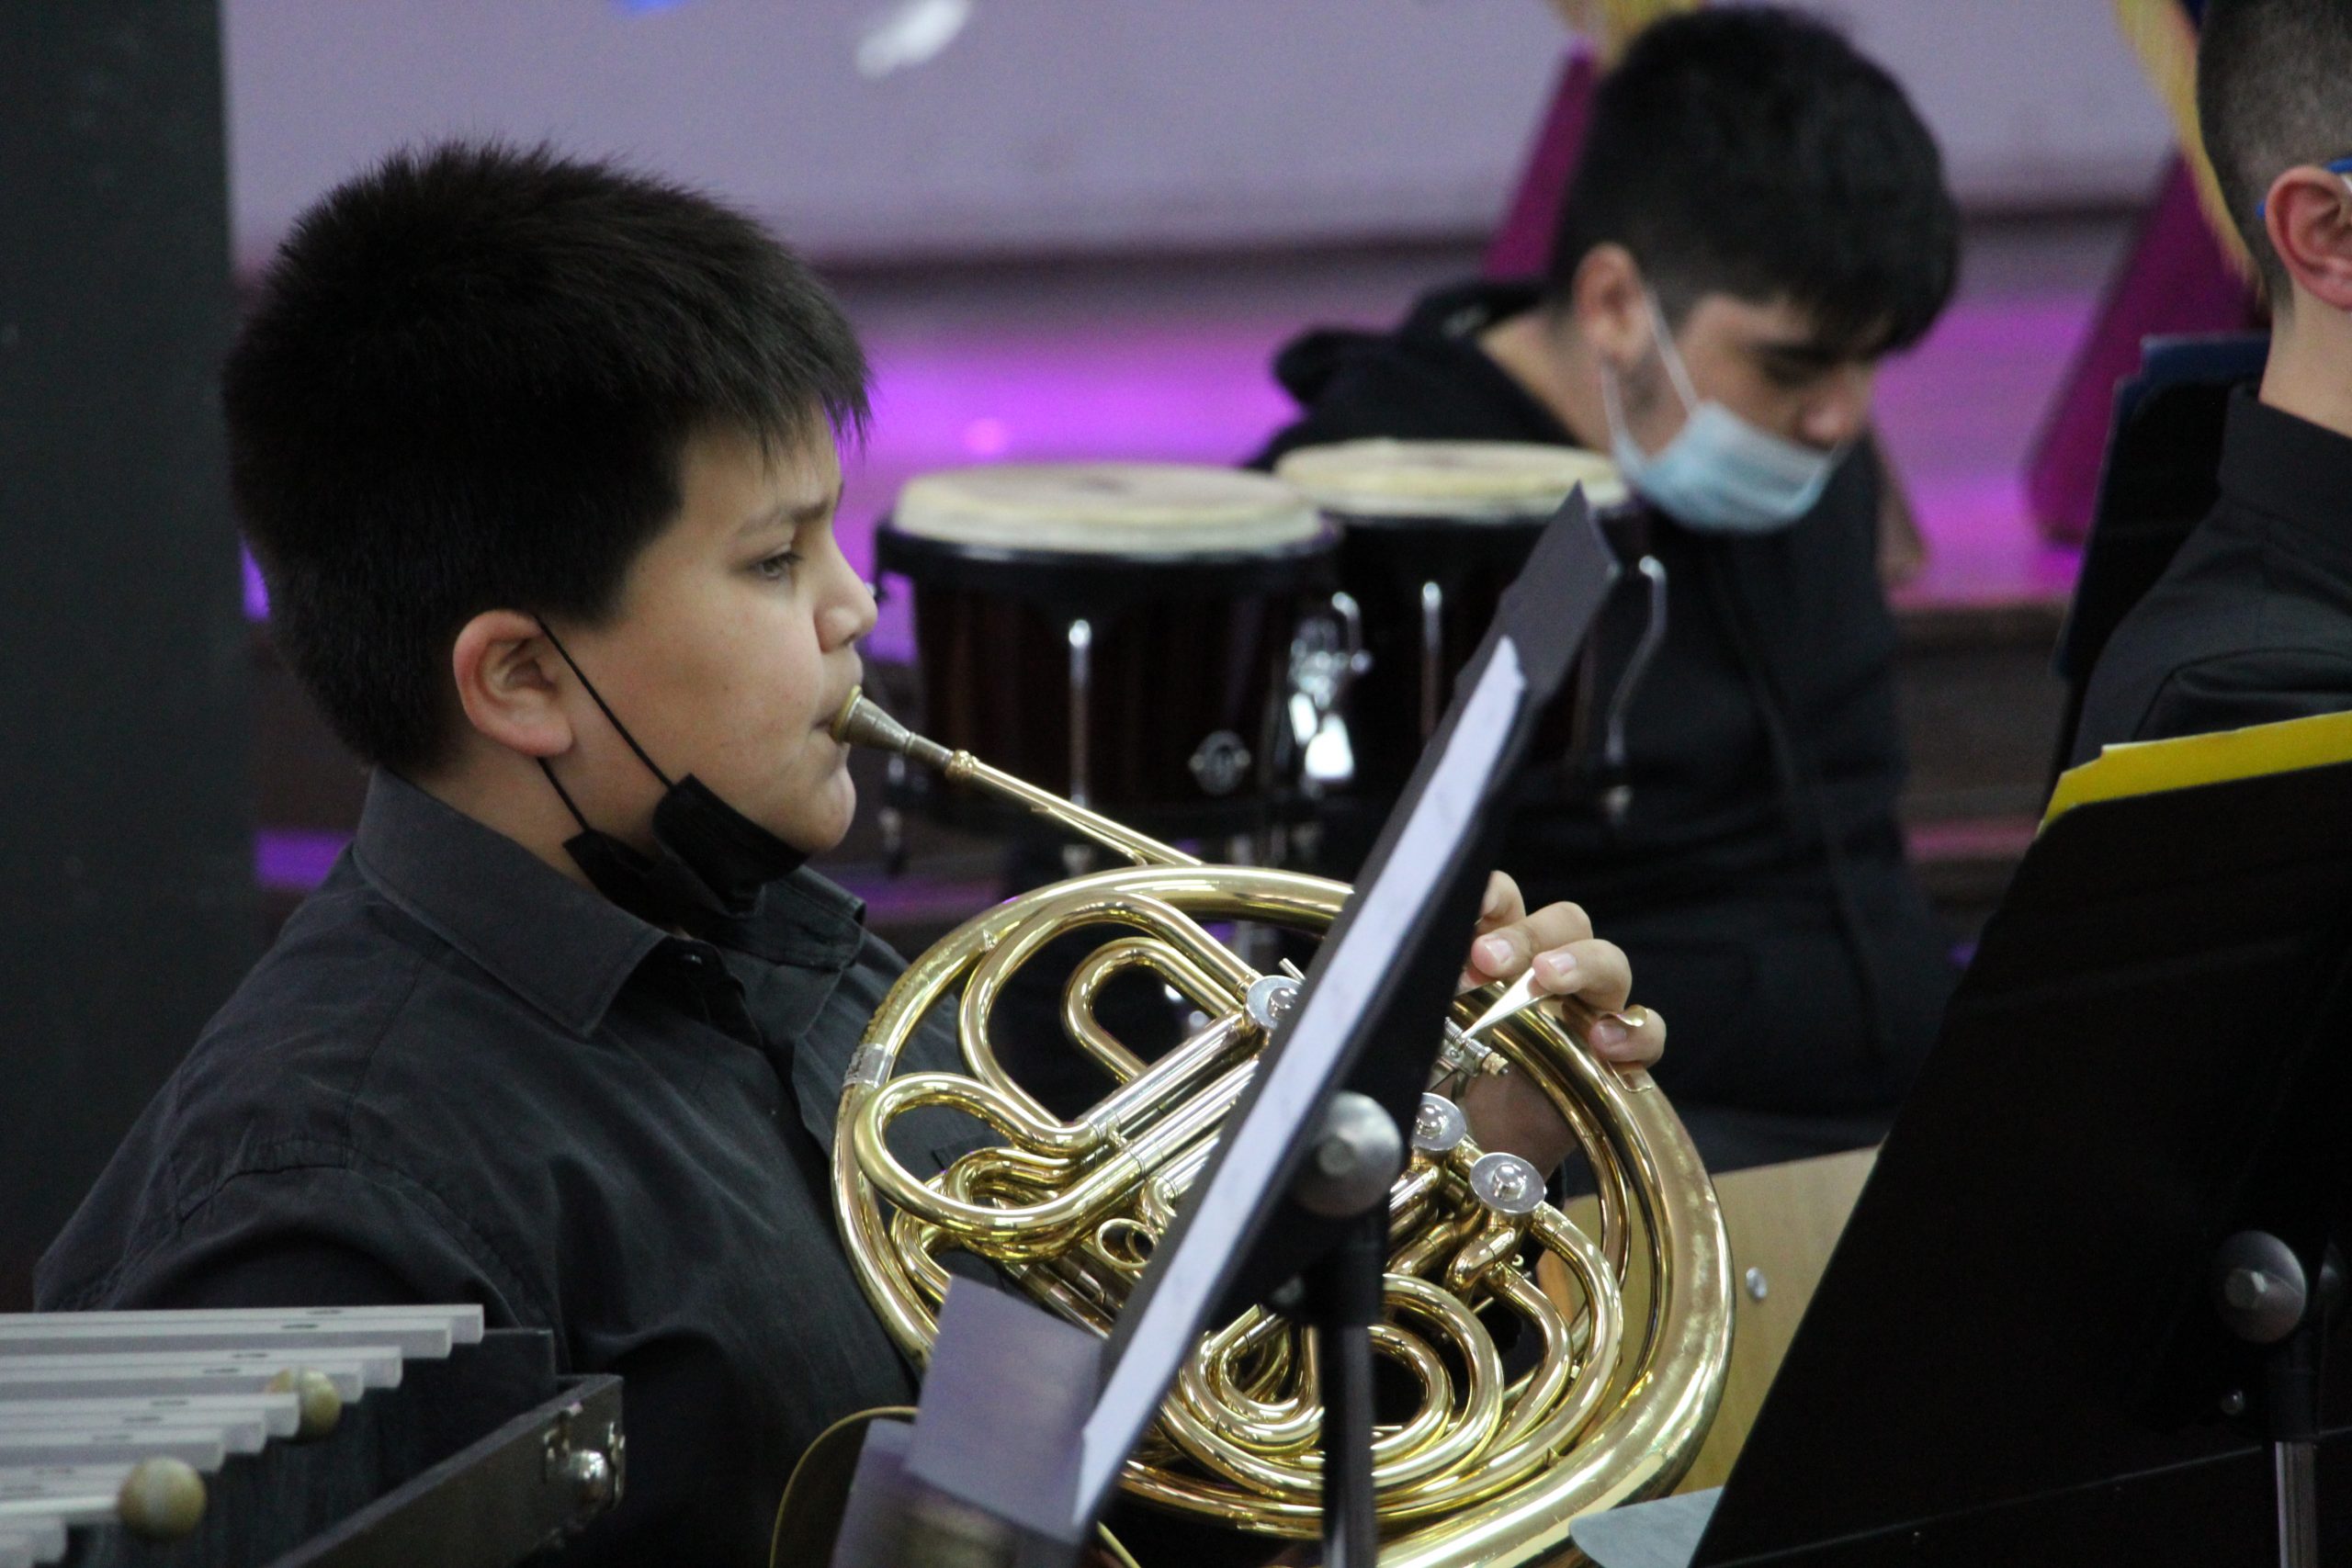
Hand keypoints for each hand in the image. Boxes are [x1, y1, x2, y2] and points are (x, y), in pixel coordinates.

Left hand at [1452, 872, 1667, 1174]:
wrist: (1482, 1145)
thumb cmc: (1456, 1079)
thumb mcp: (1429, 1035)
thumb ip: (1427, 1000)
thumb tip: (1410, 978)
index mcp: (1503, 951)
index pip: (1507, 901)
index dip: (1492, 895)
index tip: (1468, 906)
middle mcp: (1551, 970)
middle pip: (1564, 921)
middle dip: (1526, 934)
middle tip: (1488, 958)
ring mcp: (1590, 1008)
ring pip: (1609, 960)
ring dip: (1580, 963)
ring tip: (1547, 979)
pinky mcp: (1618, 1057)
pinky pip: (1646, 1029)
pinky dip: (1632, 1030)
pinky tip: (1602, 1042)